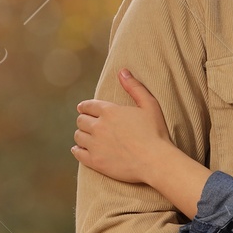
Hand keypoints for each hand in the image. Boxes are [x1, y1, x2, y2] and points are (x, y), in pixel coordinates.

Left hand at [72, 69, 172, 183]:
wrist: (155, 161)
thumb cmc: (156, 133)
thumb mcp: (149, 105)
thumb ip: (135, 87)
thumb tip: (122, 71)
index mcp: (109, 111)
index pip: (88, 106)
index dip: (85, 107)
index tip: (82, 109)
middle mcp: (98, 126)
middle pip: (81, 121)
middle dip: (83, 120)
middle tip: (87, 123)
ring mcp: (95, 144)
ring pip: (78, 136)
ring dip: (81, 135)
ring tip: (85, 137)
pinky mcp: (95, 161)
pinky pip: (78, 153)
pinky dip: (77, 150)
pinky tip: (79, 150)